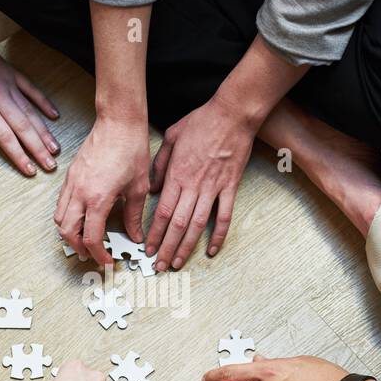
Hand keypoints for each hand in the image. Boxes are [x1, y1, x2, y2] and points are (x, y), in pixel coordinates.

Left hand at [0, 37, 59, 175]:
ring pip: (31, 112)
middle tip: (51, 166)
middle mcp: (0, 97)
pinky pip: (32, 90)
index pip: (5, 137)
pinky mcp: (13, 74)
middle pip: (23, 128)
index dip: (19, 155)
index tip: (30, 171)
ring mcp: (9, 85)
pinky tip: (55, 116)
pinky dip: (44, 103)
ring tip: (55, 149)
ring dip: (44, 132)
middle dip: (38, 149)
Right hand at [54, 116, 150, 264]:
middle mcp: (79, 193)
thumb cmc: (130, 150)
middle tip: (92, 255)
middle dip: (78, 248)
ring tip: (85, 239)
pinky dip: (68, 216)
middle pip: (67, 232)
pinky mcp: (70, 175)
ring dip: (70, 233)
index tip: (106, 262)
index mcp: (97, 198)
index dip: (98, 255)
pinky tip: (83, 217)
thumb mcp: (138, 188)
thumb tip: (135, 236)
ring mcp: (71, 183)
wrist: (118, 122)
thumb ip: (133, 216)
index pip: (90, 238)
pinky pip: (61, 203)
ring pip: (59, 218)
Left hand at [145, 94, 255, 270]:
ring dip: (187, 247)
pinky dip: (218, 235)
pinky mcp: (231, 187)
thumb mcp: (171, 137)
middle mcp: (193, 185)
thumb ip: (159, 165)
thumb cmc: (201, 121)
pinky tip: (212, 250)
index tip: (147, 249)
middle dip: (166, 248)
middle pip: (178, 224)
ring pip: (198, 225)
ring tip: (178, 263)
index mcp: (177, 174)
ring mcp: (213, 188)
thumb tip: (153, 189)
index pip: (163, 212)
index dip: (154, 233)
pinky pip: (224, 216)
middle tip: (160, 266)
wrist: (232, 113)